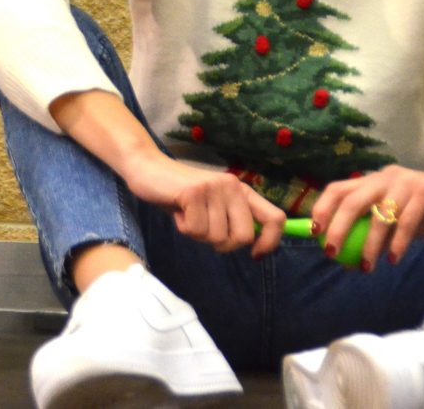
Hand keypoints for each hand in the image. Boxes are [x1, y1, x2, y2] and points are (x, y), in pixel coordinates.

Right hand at [124, 151, 285, 258]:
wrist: (148, 168)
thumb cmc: (181, 194)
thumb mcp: (213, 205)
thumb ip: (233, 219)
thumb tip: (255, 245)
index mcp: (241, 190)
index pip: (275, 218)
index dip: (270, 242)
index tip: (255, 256)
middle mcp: (232, 186)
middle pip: (243, 237)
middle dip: (222, 244)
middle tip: (204, 229)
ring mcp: (213, 188)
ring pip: (216, 237)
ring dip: (198, 234)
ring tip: (187, 214)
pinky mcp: (193, 193)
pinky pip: (195, 231)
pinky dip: (184, 228)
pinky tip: (178, 211)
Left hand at [311, 164, 423, 269]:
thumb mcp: (397, 223)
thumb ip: (375, 234)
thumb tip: (348, 260)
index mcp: (373, 181)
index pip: (338, 188)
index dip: (322, 208)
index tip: (313, 232)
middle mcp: (385, 177)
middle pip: (352, 199)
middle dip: (337, 227)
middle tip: (332, 252)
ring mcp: (406, 181)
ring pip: (379, 213)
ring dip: (370, 243)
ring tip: (367, 267)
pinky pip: (407, 219)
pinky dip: (398, 242)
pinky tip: (395, 260)